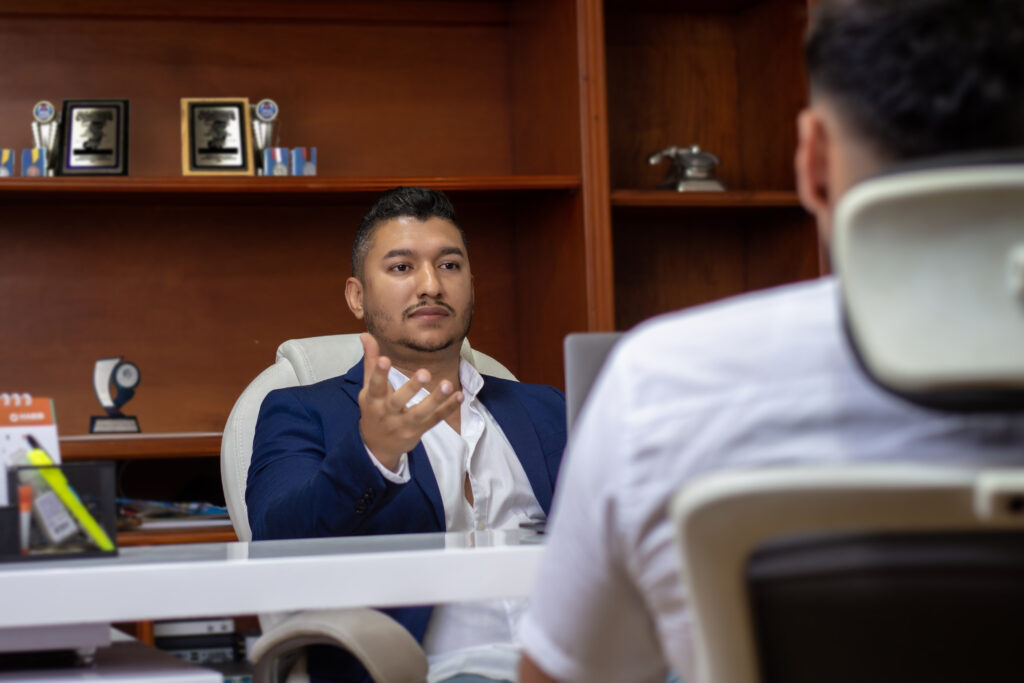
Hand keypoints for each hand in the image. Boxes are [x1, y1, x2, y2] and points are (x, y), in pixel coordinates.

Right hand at [357, 333, 462, 471]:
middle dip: (412, 387)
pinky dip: (447, 409)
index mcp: (373, 399)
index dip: (379, 373)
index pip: (375, 385)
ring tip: (448, 385)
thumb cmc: (374, 410)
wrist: (376, 446)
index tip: (385, 359)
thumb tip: (365, 334)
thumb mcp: (369, 388)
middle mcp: (388, 412)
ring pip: (421, 412)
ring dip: (436, 399)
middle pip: (399, 401)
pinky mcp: (418, 430)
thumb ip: (371, 361)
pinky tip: (459, 396)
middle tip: (425, 373)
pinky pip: (435, 419)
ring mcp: (404, 423)